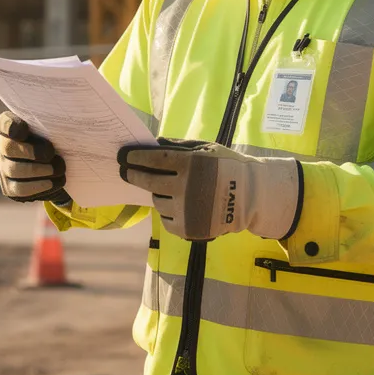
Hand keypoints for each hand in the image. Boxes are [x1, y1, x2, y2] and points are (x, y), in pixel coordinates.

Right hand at [0, 112, 68, 203]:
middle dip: (32, 152)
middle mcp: (3, 147)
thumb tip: (75, 111)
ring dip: (39, 170)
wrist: (55, 168)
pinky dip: (39, 186)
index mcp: (12, 127)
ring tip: (58, 169)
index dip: (11, 126)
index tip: (24, 129)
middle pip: (9, 148)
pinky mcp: (10, 188)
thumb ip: (56, 120)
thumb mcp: (54, 128)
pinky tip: (53, 182)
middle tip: (51, 153)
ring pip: (15, 170)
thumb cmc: (55, 140)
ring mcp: (5, 168)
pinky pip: (20, 189)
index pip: (4, 123)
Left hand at [117, 140, 300, 240]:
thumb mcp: (207, 148)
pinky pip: (167, 219)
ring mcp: (186, 211)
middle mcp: (186, 189)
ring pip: (158, 201)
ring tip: (169, 189)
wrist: (251, 197)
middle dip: (133, 175)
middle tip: (124, 171)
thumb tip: (151, 145)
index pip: (153, 160)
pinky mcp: (188, 229)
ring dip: (159, 193)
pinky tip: (179, 204)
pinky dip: (169, 211)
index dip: (135, 157)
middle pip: (149, 181)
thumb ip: (178, 146)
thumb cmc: (227, 167)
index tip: (123, 156)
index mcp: (191, 165)